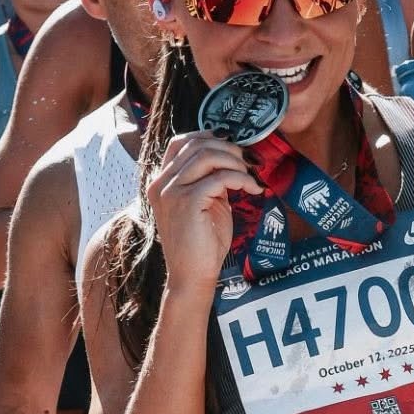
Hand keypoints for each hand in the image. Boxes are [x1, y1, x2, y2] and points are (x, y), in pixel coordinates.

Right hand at [148, 131, 259, 295]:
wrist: (192, 276)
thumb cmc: (201, 244)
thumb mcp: (205, 203)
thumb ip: (209, 180)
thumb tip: (230, 159)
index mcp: (161, 182)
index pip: (180, 142)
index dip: (209, 137)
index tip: (233, 148)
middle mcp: (161, 183)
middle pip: (196, 144)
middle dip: (228, 149)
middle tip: (249, 162)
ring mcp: (171, 192)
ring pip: (206, 155)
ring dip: (235, 161)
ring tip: (250, 175)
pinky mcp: (187, 202)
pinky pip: (219, 177)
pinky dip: (240, 179)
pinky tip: (253, 189)